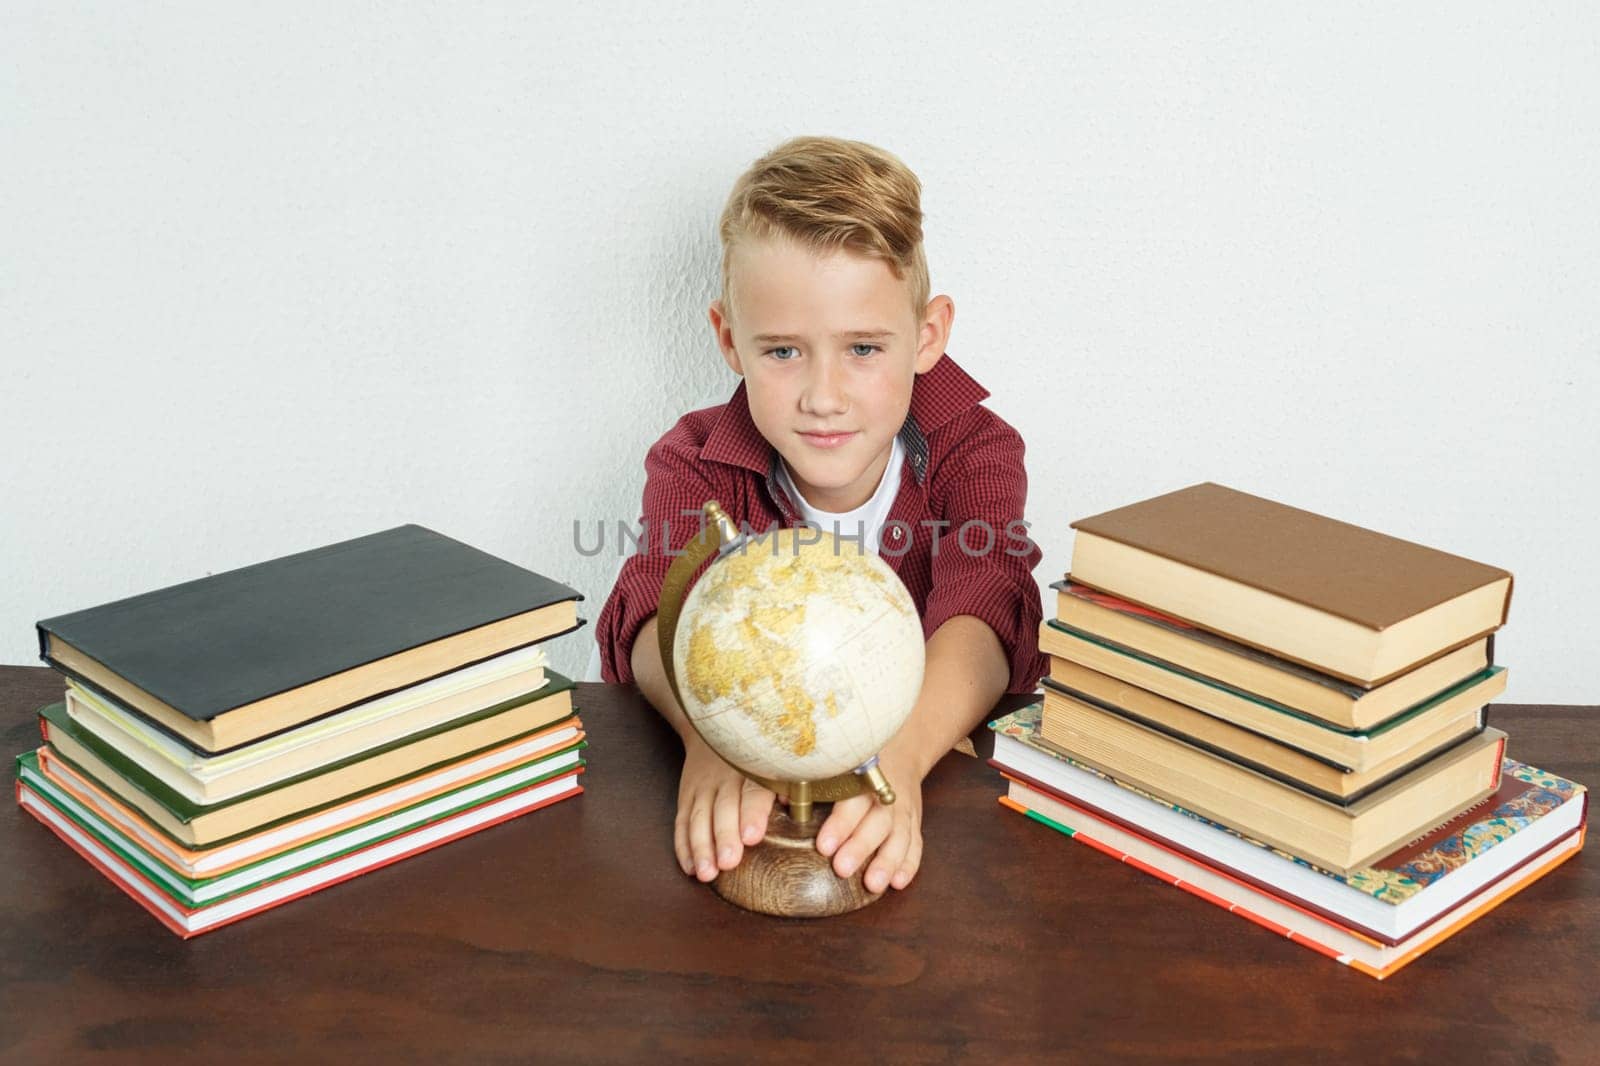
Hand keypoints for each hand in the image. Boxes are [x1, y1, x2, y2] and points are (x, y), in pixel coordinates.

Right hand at [674, 736, 776, 881]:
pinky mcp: (686, 795)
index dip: (752, 814)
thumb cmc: (755, 756)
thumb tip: (794, 807)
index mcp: (752, 769)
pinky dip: (683, 845)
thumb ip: (786, 785)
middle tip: (728, 862)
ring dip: (700, 847)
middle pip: (723, 808)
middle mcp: (725, 777)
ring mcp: (702, 786)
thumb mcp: (773, 762)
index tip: (752, 836)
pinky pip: (681, 821)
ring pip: (698, 817)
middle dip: (724, 836)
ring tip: (706, 873)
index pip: (753, 791)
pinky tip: (689, 867)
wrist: (714, 729)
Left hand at [814, 753, 923, 893]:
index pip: (852, 798)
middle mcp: (884, 791)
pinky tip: (898, 882)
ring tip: (873, 884)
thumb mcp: (832, 763)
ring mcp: (902, 806)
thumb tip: (782, 799)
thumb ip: (808, 781)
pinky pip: (915, 842)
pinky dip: (909, 863)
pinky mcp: (913, 820)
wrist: (898, 749)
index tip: (823, 846)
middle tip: (842, 869)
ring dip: (888, 861)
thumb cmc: (853, 762)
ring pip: (899, 834)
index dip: (840, 822)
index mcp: (862, 774)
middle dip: (860, 846)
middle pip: (877, 819)